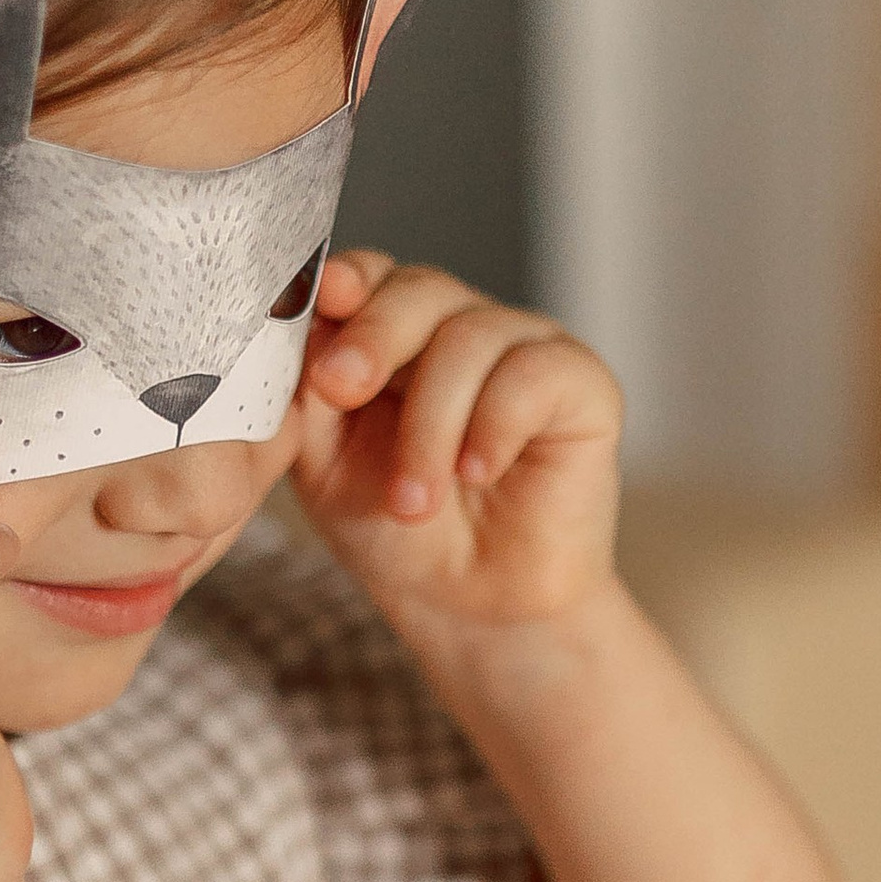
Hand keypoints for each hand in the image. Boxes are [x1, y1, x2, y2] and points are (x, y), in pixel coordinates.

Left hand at [291, 252, 623, 635]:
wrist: (469, 607)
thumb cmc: (396, 531)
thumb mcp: (324, 461)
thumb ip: (307, 394)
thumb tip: (297, 327)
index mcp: (395, 335)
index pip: (371, 275)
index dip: (346, 280)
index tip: (320, 298)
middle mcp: (462, 326)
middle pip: (421, 288)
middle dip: (374, 336)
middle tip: (341, 390)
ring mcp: (525, 349)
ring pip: (471, 336)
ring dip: (429, 424)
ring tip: (411, 501)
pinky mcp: (583, 385)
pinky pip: (535, 373)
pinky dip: (493, 426)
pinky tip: (477, 474)